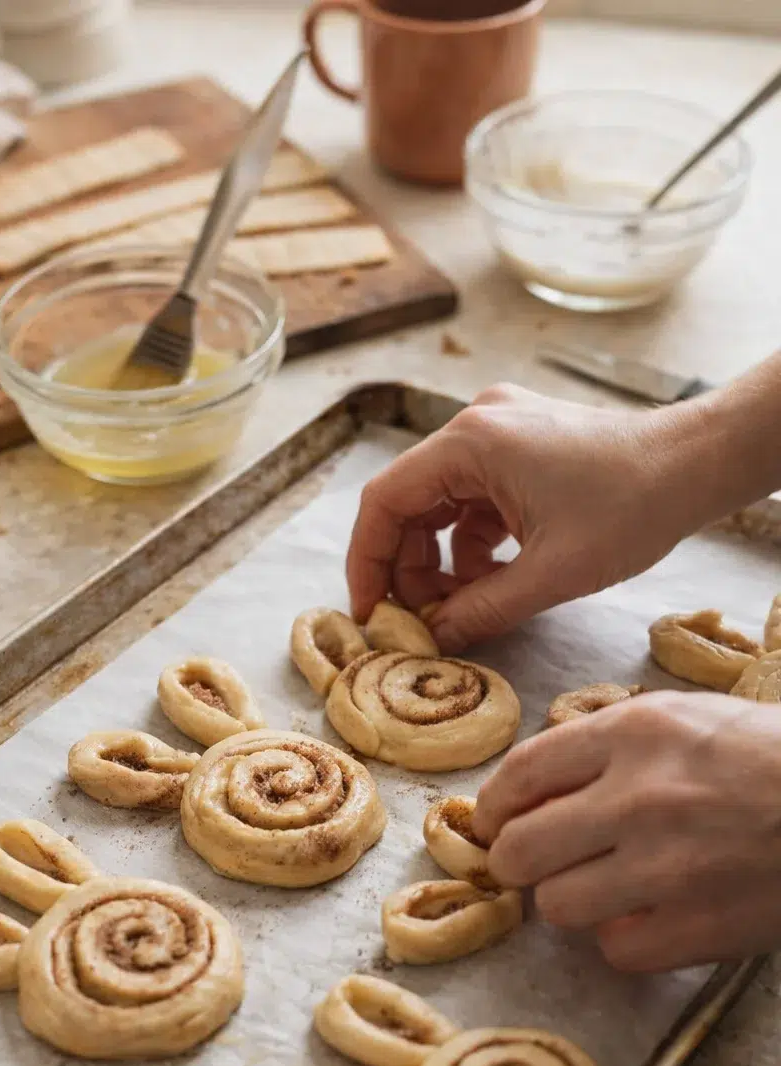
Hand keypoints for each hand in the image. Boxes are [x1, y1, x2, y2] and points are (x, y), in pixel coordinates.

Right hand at [346, 382, 724, 652]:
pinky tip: (497, 579)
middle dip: (411, 568)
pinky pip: (473, 501)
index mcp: (471, 442)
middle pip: (409, 504)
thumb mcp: (551, 575)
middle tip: (425, 621)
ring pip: (440, 506)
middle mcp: (476, 426)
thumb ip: (481, 610)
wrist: (697, 465)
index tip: (372, 612)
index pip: (384, 501)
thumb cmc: (633, 506)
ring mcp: (499, 433)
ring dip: (444, 561)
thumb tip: (433, 639)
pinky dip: (474, 544)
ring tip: (467, 605)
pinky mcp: (521, 448)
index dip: (368, 562)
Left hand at [473, 691, 780, 971]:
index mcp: (635, 732)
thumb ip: (607, 747)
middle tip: (542, 865)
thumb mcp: (689, 721)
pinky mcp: (698, 926)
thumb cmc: (772, 759)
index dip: (493, 808)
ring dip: (574, 903)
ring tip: (610, 889)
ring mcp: (667, 866)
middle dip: (520, 863)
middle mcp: (640, 796)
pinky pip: (615, 951)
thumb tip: (527, 791)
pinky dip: (628, 940)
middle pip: (518, 851)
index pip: (519, 775)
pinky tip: (658, 917)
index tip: (493, 825)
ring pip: (557, 907)